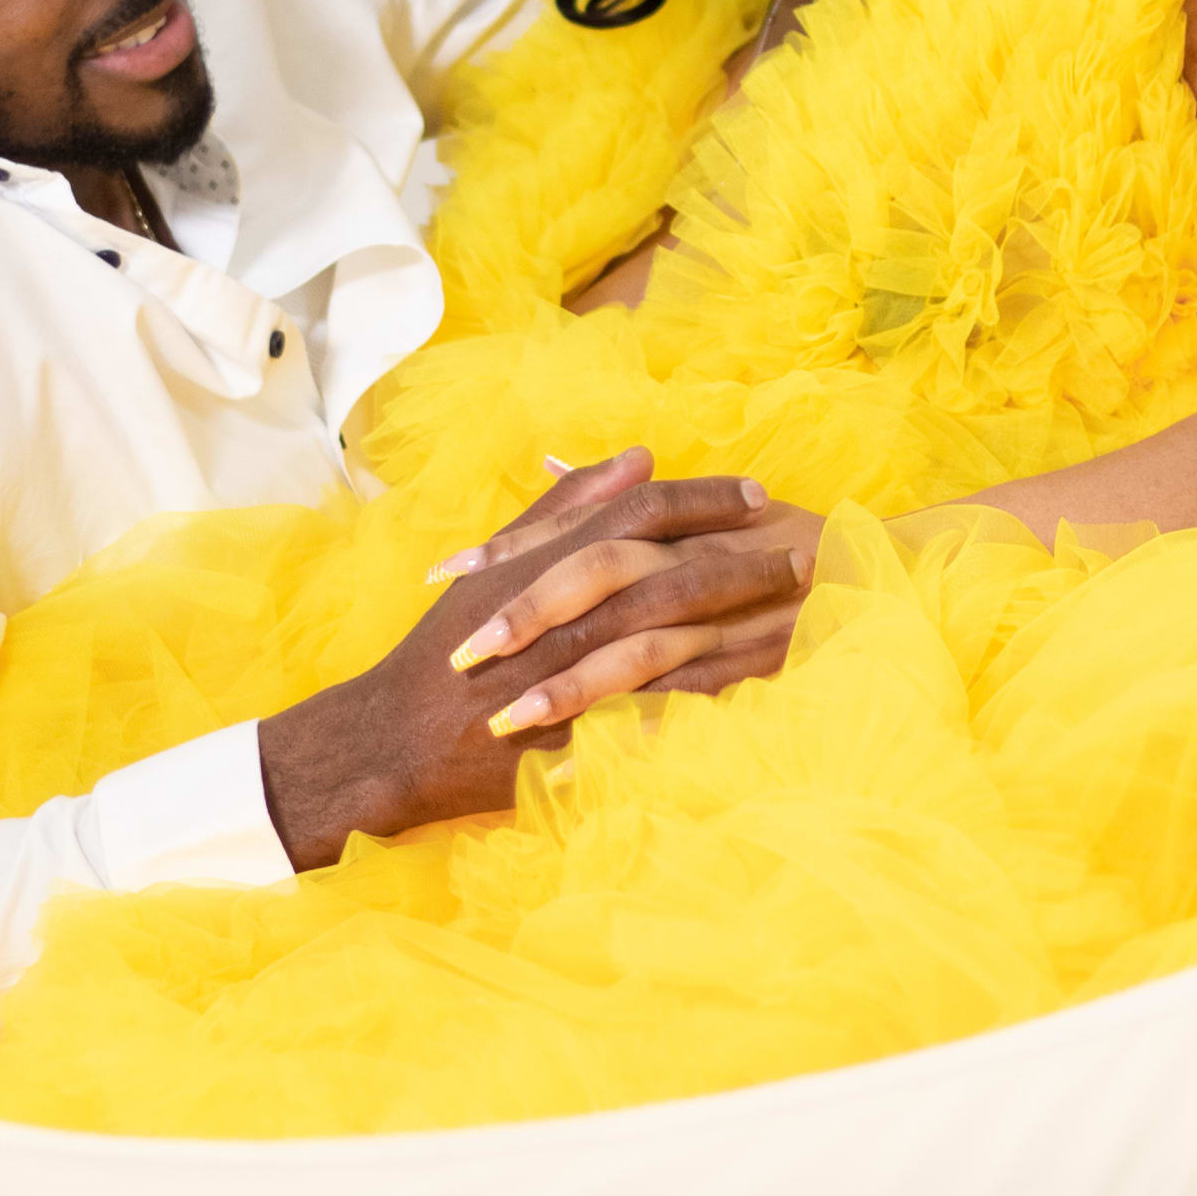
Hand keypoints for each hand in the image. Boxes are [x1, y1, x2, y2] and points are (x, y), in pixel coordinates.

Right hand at [254, 453, 806, 870]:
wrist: (397, 738)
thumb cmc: (447, 648)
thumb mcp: (499, 562)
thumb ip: (567, 507)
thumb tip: (636, 457)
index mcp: (549, 562)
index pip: (640, 512)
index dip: (704, 498)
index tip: (757, 493)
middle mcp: (566, 610)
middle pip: (671, 569)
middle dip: (742, 556)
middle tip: (799, 546)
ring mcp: (573, 671)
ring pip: (675, 637)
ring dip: (741, 621)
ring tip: (795, 610)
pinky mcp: (580, 731)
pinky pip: (659, 713)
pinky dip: (710, 698)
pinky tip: (762, 687)